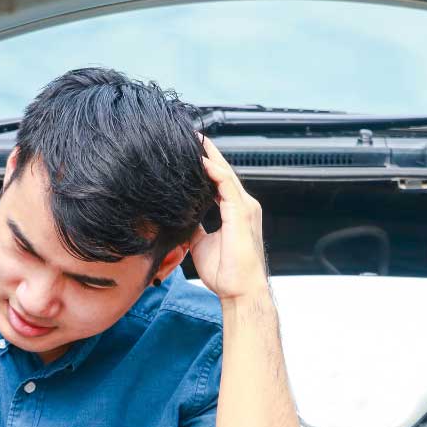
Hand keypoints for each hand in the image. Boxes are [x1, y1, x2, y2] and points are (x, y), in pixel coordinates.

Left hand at [190, 135, 269, 301]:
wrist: (240, 291)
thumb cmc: (226, 273)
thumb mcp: (202, 244)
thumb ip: (195, 227)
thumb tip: (182, 219)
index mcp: (236, 212)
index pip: (221, 181)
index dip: (208, 164)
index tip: (192, 151)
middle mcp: (243, 206)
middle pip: (224, 172)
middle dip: (209, 153)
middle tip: (193, 135)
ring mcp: (245, 209)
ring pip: (226, 174)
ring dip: (211, 156)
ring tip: (195, 140)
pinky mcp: (242, 214)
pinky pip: (228, 186)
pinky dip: (215, 172)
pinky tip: (202, 161)